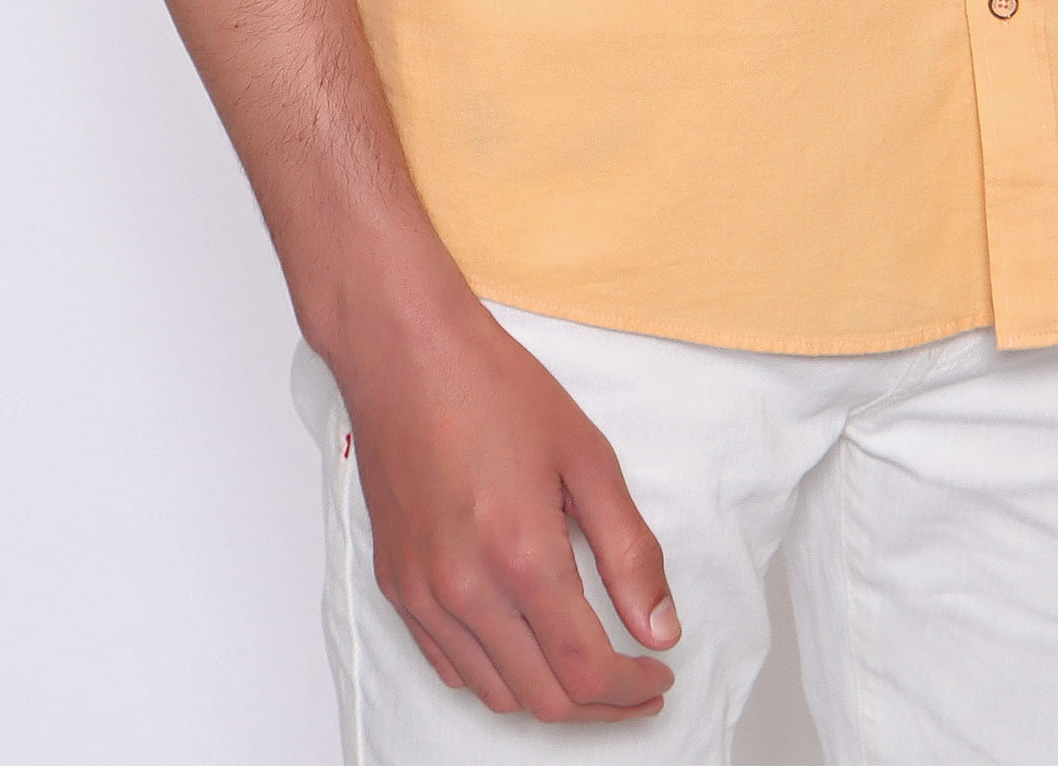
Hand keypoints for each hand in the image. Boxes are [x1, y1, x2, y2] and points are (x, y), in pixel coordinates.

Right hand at [335, 276, 679, 722]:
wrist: (405, 352)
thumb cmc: (494, 387)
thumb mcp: (586, 455)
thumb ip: (629, 550)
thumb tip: (660, 627)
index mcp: (520, 555)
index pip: (586, 670)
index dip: (631, 687)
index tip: (659, 672)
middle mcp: (464, 589)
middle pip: (544, 698)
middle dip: (601, 704)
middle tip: (638, 681)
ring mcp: (422, 593)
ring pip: (496, 692)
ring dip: (550, 696)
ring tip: (589, 669)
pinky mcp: (397, 585)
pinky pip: (450, 666)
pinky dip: (496, 675)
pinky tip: (526, 647)